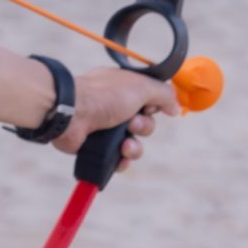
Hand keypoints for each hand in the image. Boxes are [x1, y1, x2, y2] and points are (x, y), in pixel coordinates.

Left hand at [53, 66, 180, 165]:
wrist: (71, 113)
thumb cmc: (103, 95)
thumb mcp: (141, 86)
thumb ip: (164, 93)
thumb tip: (175, 107)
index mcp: (124, 88)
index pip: (149, 99)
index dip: (155, 106)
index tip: (152, 106)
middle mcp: (114, 106)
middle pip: (144, 124)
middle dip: (144, 128)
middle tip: (132, 123)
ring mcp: (105, 127)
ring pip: (133, 144)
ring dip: (135, 148)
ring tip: (124, 145)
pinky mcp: (96, 146)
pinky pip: (118, 159)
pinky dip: (122, 160)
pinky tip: (120, 157)